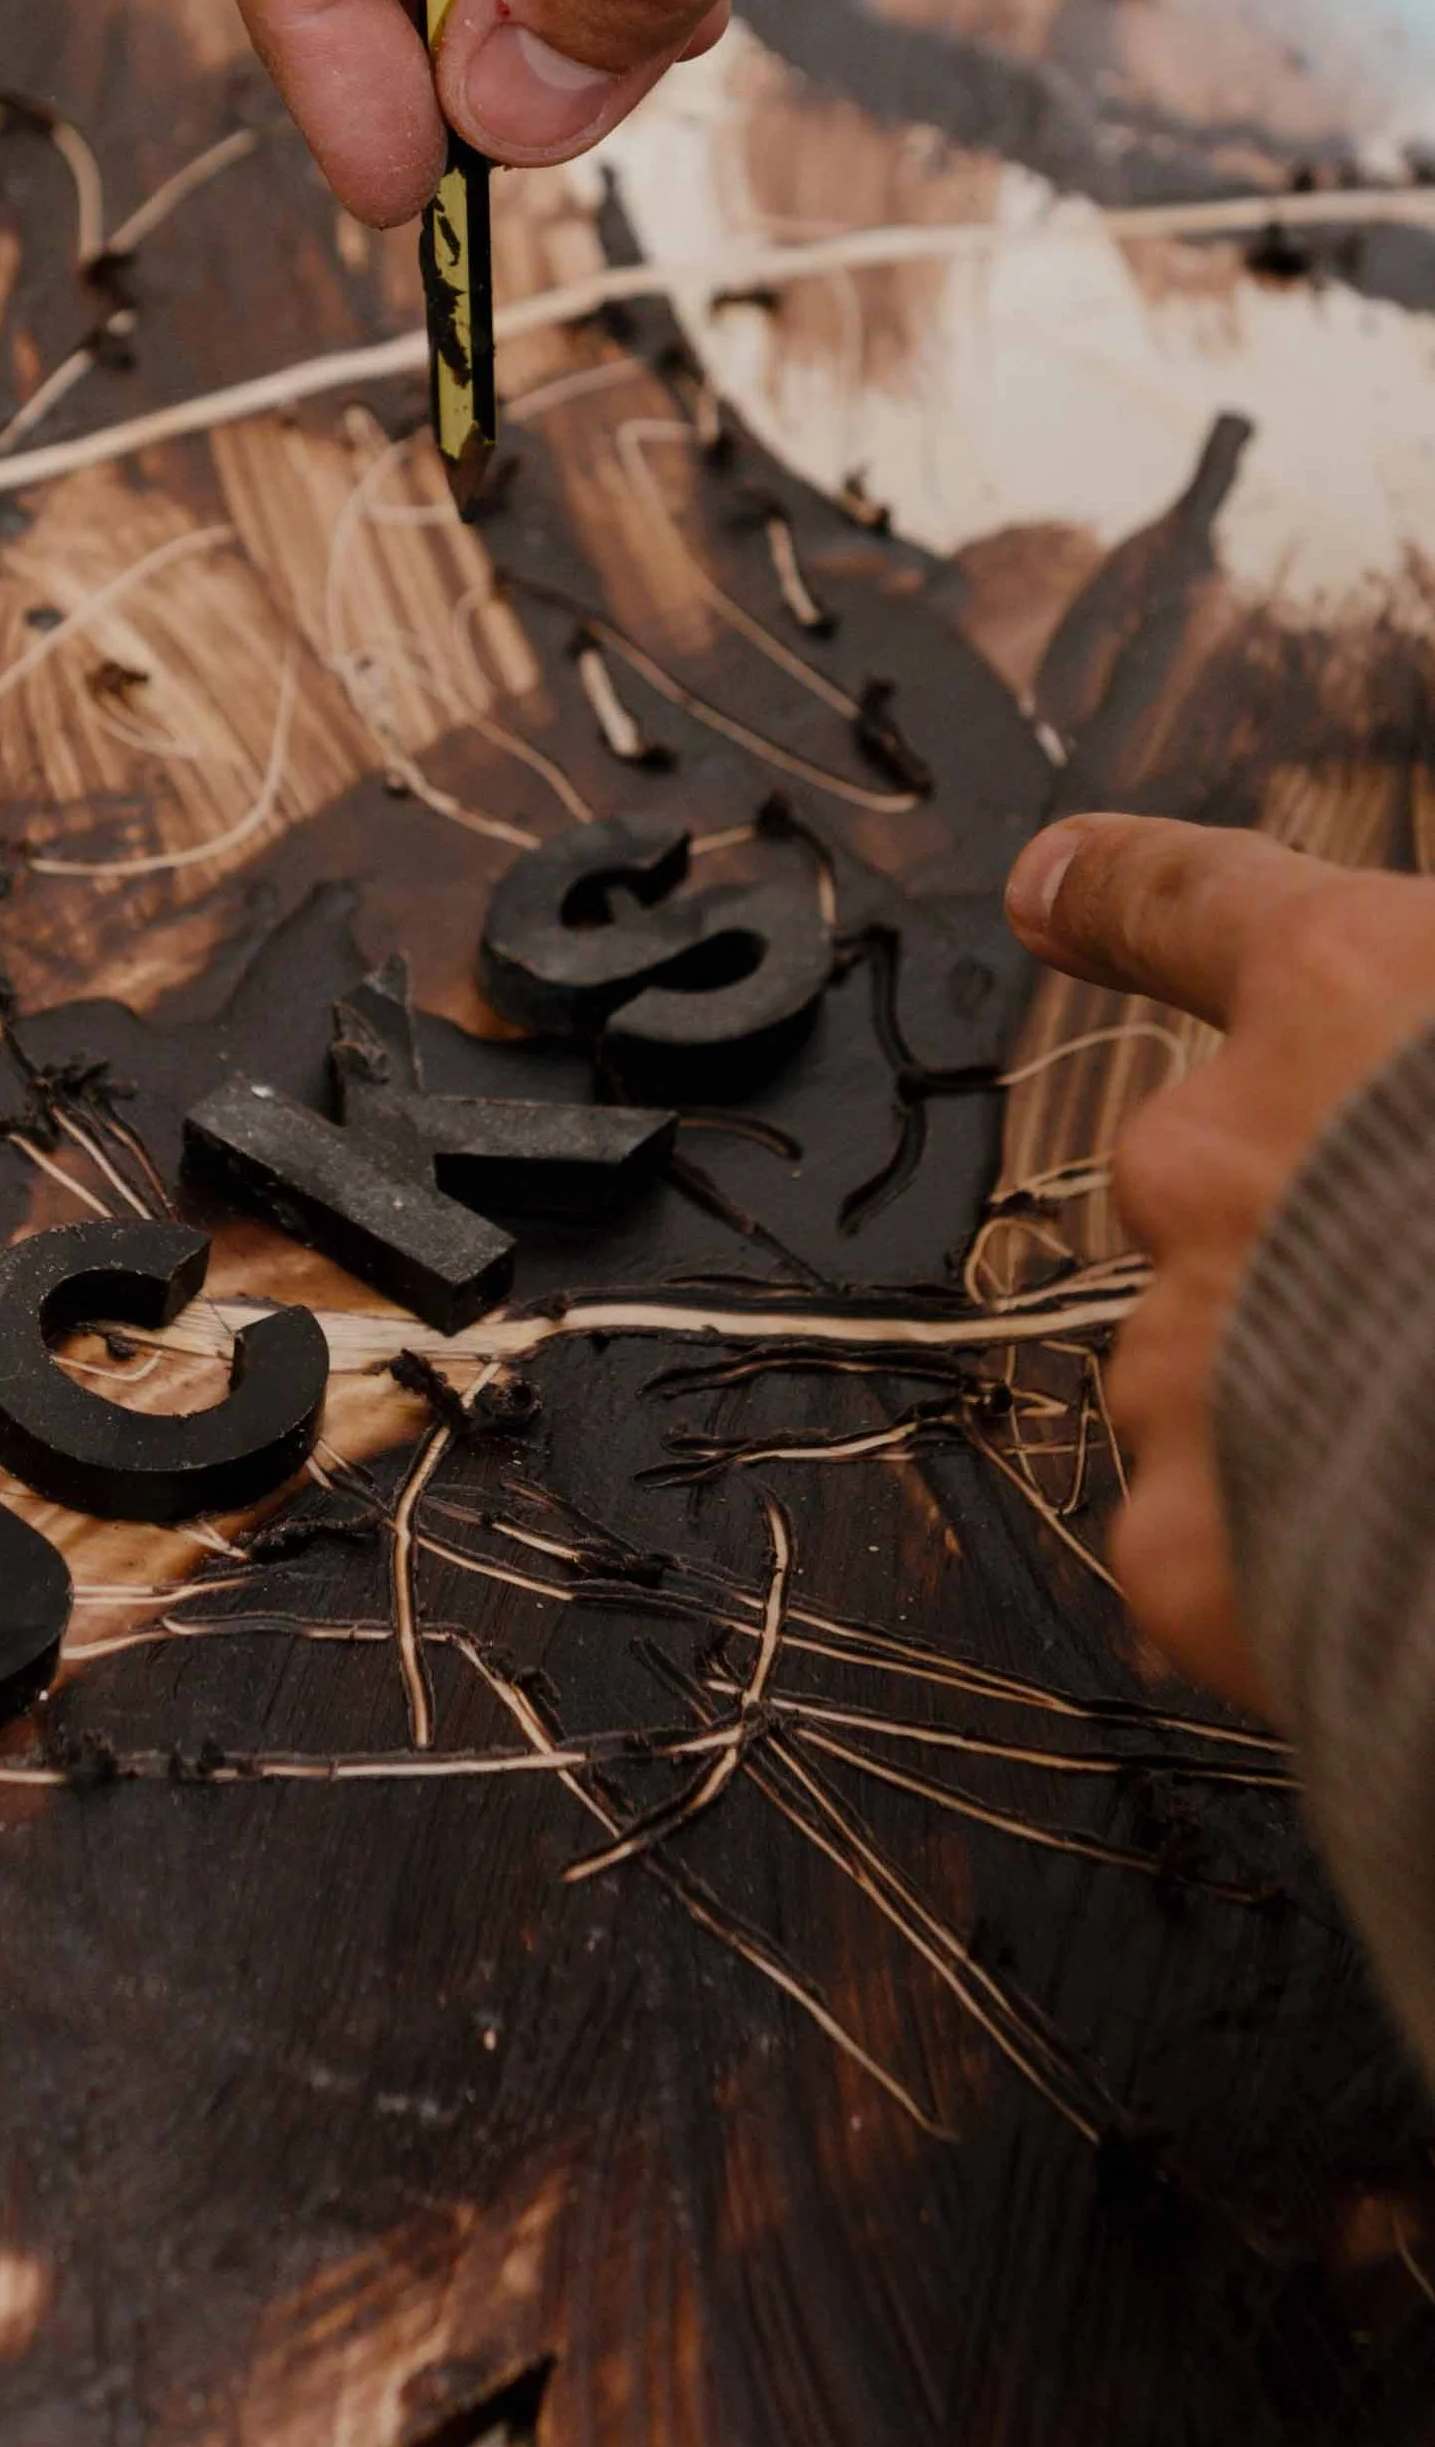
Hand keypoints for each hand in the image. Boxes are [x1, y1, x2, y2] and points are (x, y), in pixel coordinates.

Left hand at [1004, 818, 1434, 1715]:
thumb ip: (1430, 1047)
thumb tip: (1417, 1079)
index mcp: (1340, 996)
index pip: (1191, 904)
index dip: (1115, 889)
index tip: (1050, 882)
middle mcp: (1213, 1154)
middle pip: (1217, 1179)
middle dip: (1307, 1236)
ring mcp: (1179, 1349)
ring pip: (1213, 1364)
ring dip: (1309, 1395)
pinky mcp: (1183, 1538)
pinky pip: (1218, 1540)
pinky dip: (1299, 1561)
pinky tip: (1412, 1564)